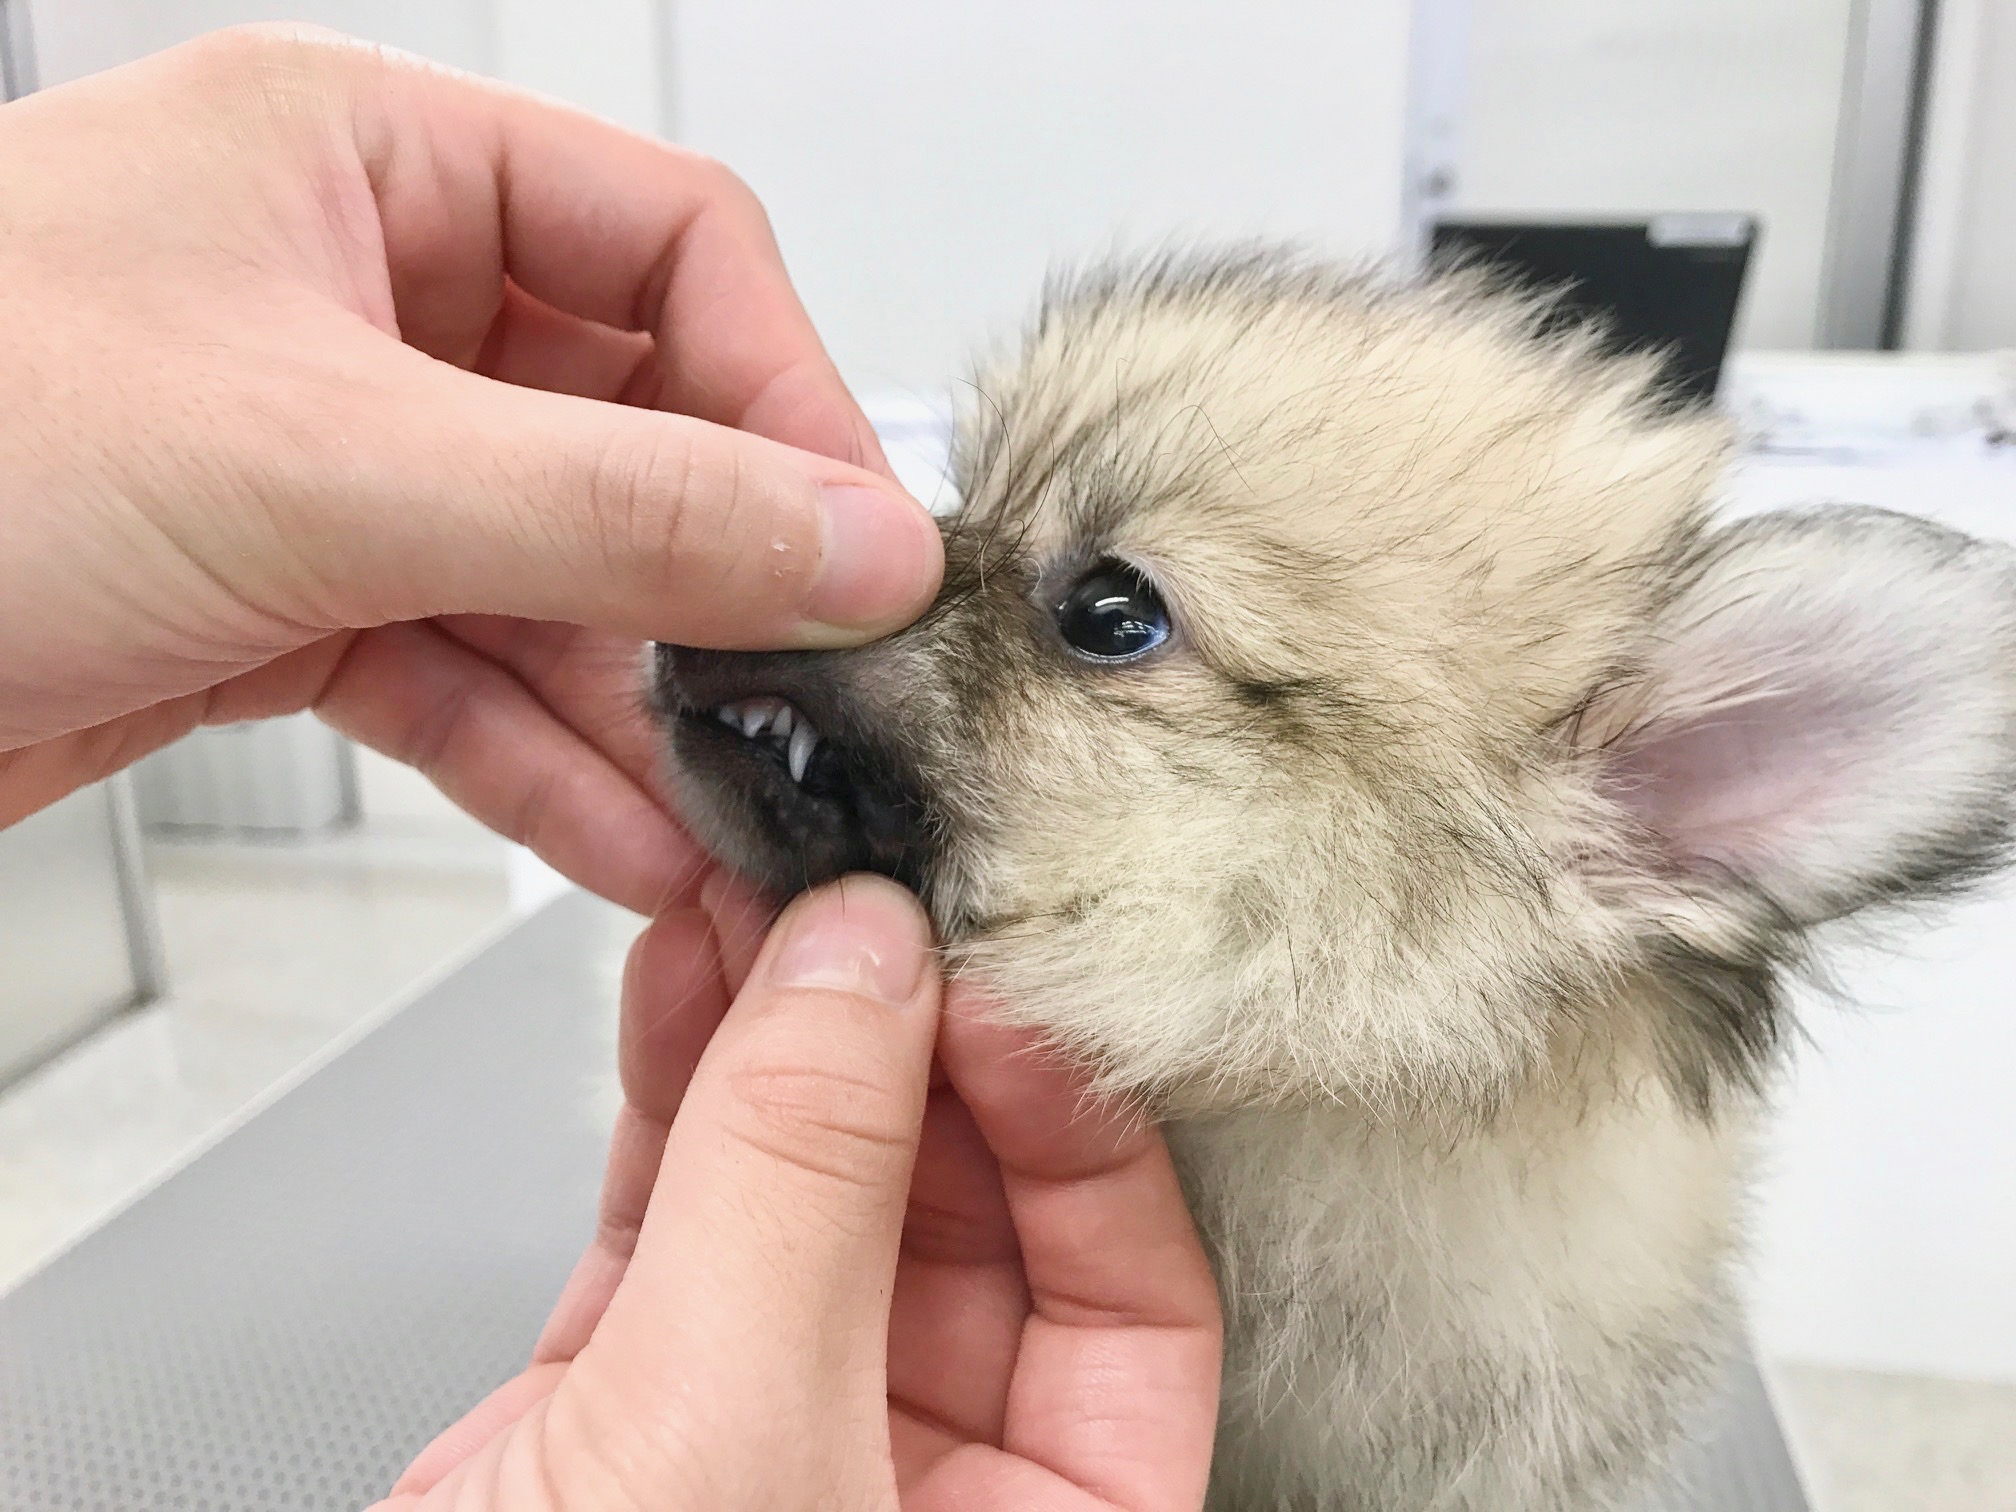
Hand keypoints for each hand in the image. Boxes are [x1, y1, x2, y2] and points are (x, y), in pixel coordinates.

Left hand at [0, 28, 941, 911]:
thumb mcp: (327, 461)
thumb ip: (623, 503)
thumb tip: (849, 538)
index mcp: (364, 165)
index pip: (668, 248)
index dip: (783, 392)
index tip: (861, 538)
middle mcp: (357, 302)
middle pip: (625, 426)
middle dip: (715, 575)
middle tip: (813, 686)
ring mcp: (325, 460)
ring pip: (551, 575)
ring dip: (641, 701)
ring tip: (733, 801)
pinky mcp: (282, 600)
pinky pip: (463, 674)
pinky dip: (542, 758)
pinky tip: (624, 835)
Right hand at [376, 875, 1223, 1508]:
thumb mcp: (726, 1448)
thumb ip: (801, 1194)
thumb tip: (866, 972)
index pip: (1131, 1298)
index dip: (1072, 1124)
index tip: (984, 985)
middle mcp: (923, 1499)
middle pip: (967, 1223)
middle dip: (902, 1051)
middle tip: (859, 914)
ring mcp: (771, 1442)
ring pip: (813, 1199)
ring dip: (781, 1042)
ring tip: (759, 904)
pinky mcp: (631, 1411)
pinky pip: (687, 1217)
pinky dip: (678, 1095)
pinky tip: (681, 984)